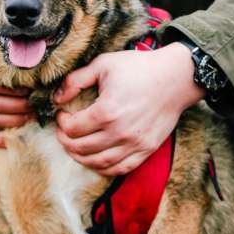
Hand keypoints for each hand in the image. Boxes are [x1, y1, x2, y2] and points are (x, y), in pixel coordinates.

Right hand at [0, 39, 33, 147]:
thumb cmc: (3, 47)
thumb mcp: (5, 43)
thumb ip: (15, 50)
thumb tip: (36, 59)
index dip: (11, 89)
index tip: (30, 88)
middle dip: (17, 106)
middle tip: (36, 104)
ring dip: (13, 119)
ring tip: (32, 115)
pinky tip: (8, 141)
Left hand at [54, 43, 204, 175]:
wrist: (176, 77)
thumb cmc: (140, 68)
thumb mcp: (104, 65)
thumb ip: (75, 81)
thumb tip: (57, 98)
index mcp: (107, 111)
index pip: (73, 128)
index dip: (62, 123)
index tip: (62, 115)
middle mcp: (120, 132)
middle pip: (81, 148)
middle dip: (66, 141)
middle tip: (63, 133)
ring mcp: (135, 144)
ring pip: (98, 162)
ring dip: (80, 158)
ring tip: (74, 148)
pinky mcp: (146, 150)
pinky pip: (121, 169)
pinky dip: (104, 168)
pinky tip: (95, 160)